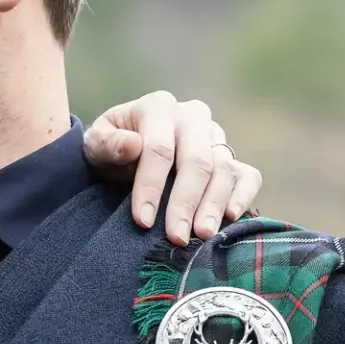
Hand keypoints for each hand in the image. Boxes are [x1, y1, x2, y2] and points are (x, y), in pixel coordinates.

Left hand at [81, 92, 261, 245]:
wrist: (127, 151)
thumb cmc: (111, 149)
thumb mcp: (96, 144)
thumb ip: (108, 143)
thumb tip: (132, 145)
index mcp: (158, 107)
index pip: (159, 149)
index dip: (151, 186)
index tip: (143, 220)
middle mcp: (192, 116)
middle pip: (197, 161)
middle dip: (186, 202)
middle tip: (177, 236)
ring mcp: (215, 135)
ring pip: (223, 169)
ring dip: (214, 205)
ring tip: (202, 235)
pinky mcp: (231, 157)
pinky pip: (248, 175)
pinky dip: (243, 195)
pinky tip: (231, 217)